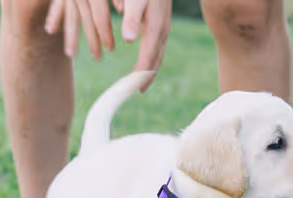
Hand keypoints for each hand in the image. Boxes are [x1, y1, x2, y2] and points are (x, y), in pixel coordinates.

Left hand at [43, 0, 171, 89]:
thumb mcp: (136, 0)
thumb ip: (132, 18)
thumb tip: (128, 40)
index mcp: (155, 29)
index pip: (146, 59)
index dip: (138, 76)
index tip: (129, 90)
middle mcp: (162, 31)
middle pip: (155, 60)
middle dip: (146, 77)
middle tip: (135, 92)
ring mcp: (164, 26)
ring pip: (158, 53)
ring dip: (149, 68)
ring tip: (141, 81)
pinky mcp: (161, 21)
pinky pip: (157, 45)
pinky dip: (151, 56)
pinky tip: (145, 57)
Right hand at [46, 0, 115, 60]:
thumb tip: (121, 10)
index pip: (99, 18)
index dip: (105, 34)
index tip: (111, 49)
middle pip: (85, 21)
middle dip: (92, 40)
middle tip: (98, 58)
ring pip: (69, 16)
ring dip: (71, 37)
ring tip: (70, 54)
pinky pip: (57, 5)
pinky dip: (54, 16)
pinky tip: (50, 30)